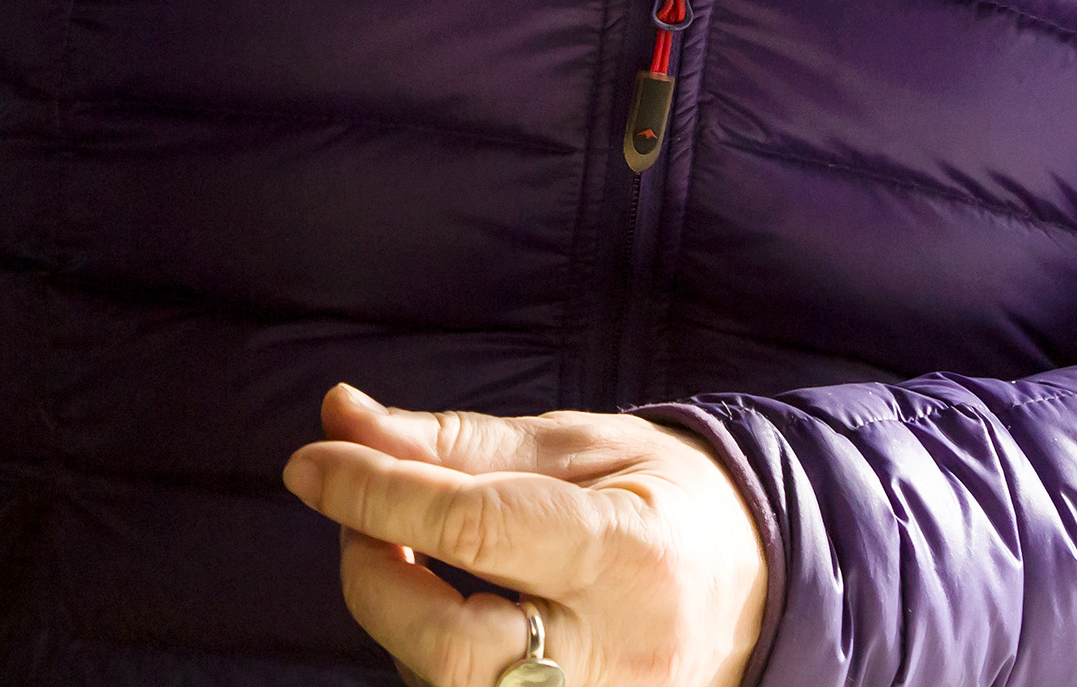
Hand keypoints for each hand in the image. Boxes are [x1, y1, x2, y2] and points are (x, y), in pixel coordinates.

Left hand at [283, 383, 765, 686]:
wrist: (766, 582)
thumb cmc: (665, 497)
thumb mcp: (574, 445)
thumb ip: (455, 444)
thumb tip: (343, 420)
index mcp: (627, 554)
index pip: (478, 532)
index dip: (378, 493)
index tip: (310, 463)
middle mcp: (616, 654)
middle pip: (453, 651)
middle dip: (378, 576)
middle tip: (365, 515)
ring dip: (398, 618)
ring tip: (411, 550)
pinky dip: (430, 655)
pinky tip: (441, 605)